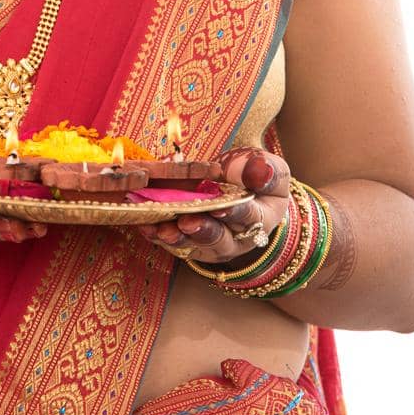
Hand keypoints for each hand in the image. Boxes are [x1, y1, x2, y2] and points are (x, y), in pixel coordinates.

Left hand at [136, 147, 290, 267]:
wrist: (239, 188)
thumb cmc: (254, 176)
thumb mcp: (268, 169)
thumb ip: (264, 170)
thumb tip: (259, 170)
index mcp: (260, 218)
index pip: (248, 217)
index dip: (234, 212)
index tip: (220, 206)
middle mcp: (235, 238)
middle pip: (217, 238)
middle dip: (201, 230)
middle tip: (187, 222)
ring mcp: (209, 244)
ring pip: (191, 245)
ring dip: (176, 237)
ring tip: (163, 229)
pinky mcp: (187, 244)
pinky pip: (171, 242)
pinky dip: (157, 234)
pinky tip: (145, 225)